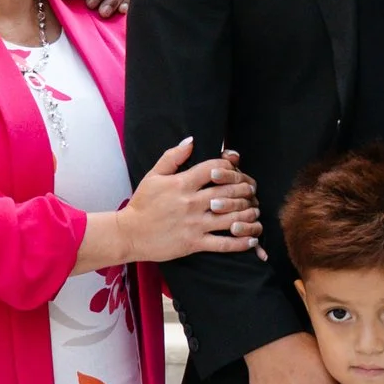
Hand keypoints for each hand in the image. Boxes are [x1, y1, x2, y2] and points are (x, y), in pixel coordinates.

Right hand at [112, 138, 259, 263]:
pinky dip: (240, 242)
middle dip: (245, 189)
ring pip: (230, 217)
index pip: (214, 169)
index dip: (230, 166)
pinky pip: (223, 243)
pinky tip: (251, 241)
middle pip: (228, 191)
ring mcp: (194, 224)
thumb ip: (173, 157)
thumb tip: (192, 140)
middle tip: (252, 190)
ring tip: (255, 211)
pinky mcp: (194, 243)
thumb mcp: (153, 176)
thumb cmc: (141, 204)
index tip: (237, 169)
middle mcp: (191, 202)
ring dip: (248, 213)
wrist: (129, 233)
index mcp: (182, 184)